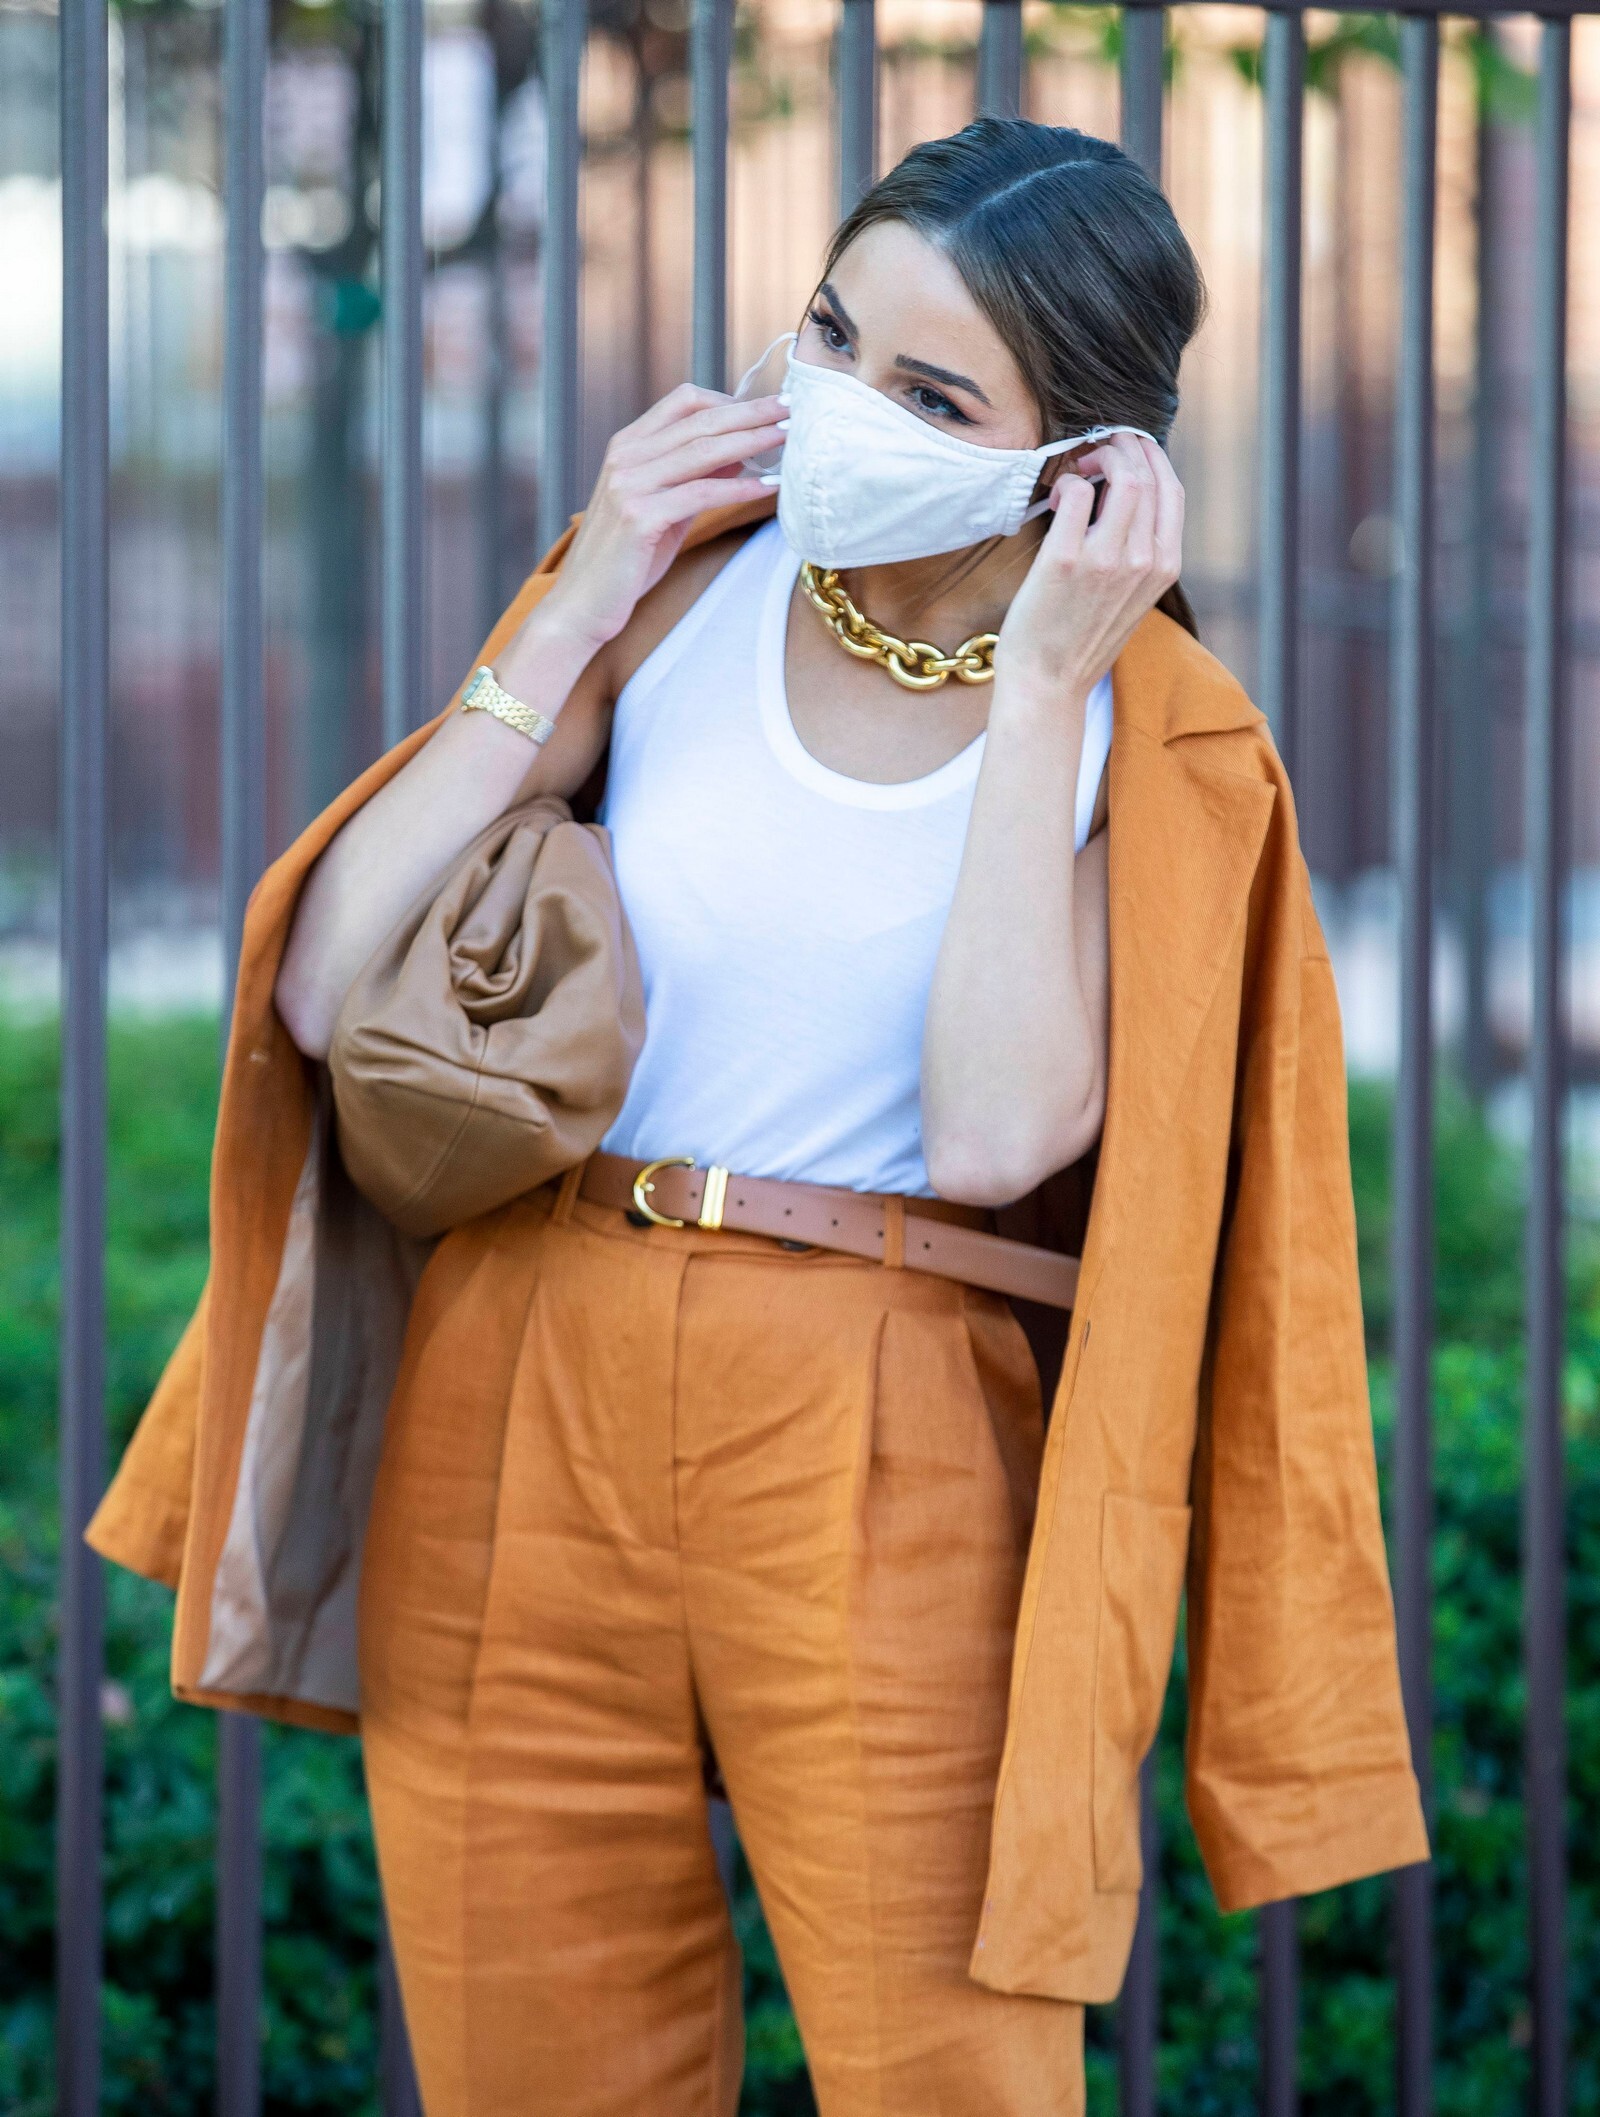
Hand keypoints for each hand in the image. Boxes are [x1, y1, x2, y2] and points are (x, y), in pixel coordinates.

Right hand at [533, 384, 786, 655]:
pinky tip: (768, 488)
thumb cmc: (624, 560)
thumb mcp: (663, 508)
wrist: (582, 603)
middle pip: (700, 420)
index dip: (729, 399)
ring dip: (751, 441)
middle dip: (751, 413)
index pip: (684, 401)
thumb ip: (694, 478)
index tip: (766, 406)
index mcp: (628, 445)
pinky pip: (701, 494)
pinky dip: (739, 489)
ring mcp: (629, 484)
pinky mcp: (639, 517)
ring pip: (703, 451)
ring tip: (787, 439)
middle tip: (790, 410)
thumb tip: (740, 454)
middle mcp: (626, 456)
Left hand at [994, 431, 1183, 709]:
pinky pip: (1075, 494)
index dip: (1150, 457)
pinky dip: (1066, 483)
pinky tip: (1055, 500)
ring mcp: (1107, 560)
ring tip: (1077, 469)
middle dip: (1122, 447)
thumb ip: (1139, 552)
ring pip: (1121, 476)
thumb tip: (1127, 497)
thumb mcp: (1132, 597)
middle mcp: (1144, 561)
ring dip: (1096, 457)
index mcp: (1165, 567)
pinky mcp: (1065, 560)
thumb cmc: (1082, 639)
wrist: (1049, 684)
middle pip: (1148, 474)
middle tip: (1095, 449)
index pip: (1171, 489)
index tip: (1127, 447)